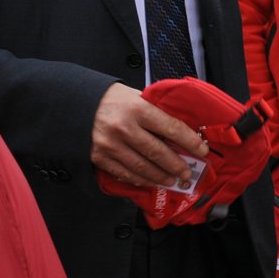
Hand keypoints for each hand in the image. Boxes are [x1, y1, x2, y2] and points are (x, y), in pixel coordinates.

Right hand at [91, 83, 209, 187]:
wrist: (77, 103)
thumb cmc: (113, 98)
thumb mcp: (137, 96)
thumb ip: (156, 111)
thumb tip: (180, 129)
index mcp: (137, 108)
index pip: (170, 128)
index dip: (189, 141)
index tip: (201, 150)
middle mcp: (124, 127)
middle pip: (157, 152)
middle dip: (177, 165)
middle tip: (188, 173)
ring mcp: (110, 144)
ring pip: (142, 167)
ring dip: (160, 176)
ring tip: (173, 180)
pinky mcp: (99, 157)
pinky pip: (124, 173)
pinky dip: (140, 180)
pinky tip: (150, 181)